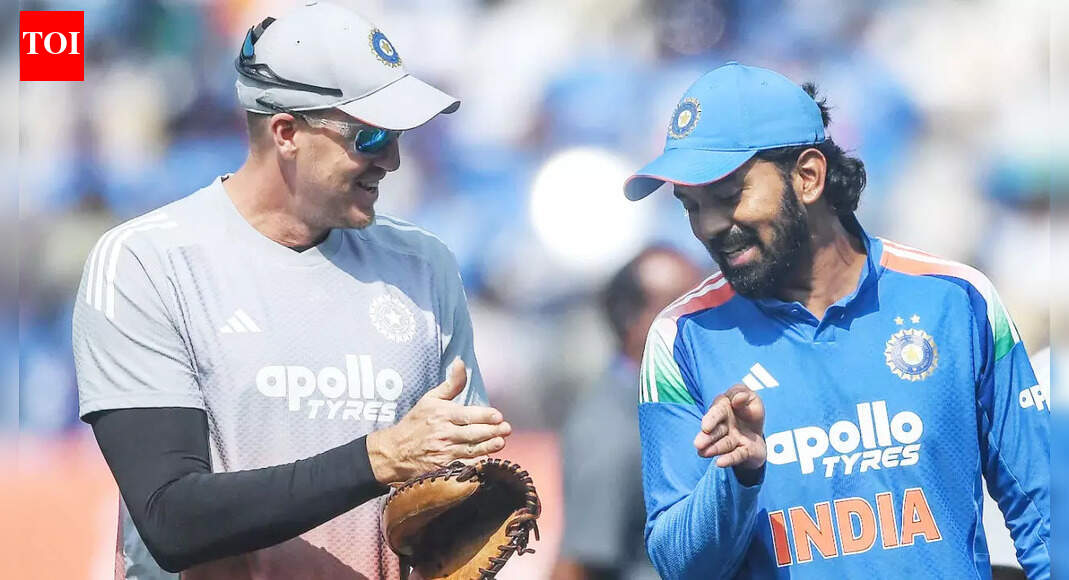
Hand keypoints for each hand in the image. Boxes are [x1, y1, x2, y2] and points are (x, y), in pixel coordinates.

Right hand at [366, 358, 510, 483]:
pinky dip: (476, 464)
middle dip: (492, 431)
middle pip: (472, 433)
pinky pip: (463, 466)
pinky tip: (488, 460)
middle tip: (506, 429)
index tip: (498, 416)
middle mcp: (443, 433)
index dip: (485, 416)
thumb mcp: (430, 399)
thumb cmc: (416, 423)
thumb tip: (461, 362)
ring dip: (488, 447)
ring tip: (501, 442)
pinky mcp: (443, 467)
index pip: (467, 415)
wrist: (395, 451)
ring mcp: (443, 452)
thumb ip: (451, 384)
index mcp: (442, 414)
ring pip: (471, 450)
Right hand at [693, 384, 765, 469]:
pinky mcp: (743, 452)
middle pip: (715, 432)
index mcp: (724, 409)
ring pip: (723, 444)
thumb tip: (737, 399)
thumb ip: (742, 395)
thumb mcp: (750, 397)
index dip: (711, 420)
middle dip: (706, 438)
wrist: (757, 430)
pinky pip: (737, 455)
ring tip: (703, 453)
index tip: (705, 427)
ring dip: (714, 449)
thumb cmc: (750, 408)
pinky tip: (720, 463)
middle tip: (697, 444)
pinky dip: (729, 459)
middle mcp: (725, 426)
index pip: (716, 413)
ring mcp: (733, 439)